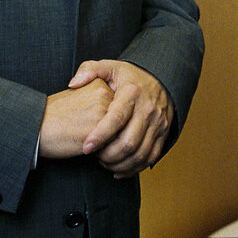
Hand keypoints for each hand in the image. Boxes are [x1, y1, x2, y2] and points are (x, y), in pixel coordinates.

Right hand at [38, 78, 114, 159]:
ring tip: (83, 134)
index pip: (118, 108)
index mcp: (100, 83)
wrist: (36, 125)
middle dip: (108, 130)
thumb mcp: (79, 96)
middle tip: (83, 127)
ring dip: (106, 141)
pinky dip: (101, 150)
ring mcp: (103, 111)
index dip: (102, 120)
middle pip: (121, 121)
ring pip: (119, 134)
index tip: (83, 117)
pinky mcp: (98, 129)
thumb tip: (121, 119)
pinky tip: (83, 143)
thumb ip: (101, 101)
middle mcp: (105, 94)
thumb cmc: (56, 115)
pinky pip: (112, 146)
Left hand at [70, 60, 173, 178]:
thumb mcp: (110, 67)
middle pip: (129, 142)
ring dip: (120, 164)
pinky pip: (150, 157)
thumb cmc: (130, 76)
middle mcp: (148, 109)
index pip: (116, 118)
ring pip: (140, 154)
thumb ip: (89, 71)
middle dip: (108, 155)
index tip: (86, 147)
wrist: (161, 79)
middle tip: (94, 156)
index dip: (100, 135)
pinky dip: (134, 168)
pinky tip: (118, 169)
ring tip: (104, 162)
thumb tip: (73, 84)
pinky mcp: (163, 134)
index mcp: (132, 93)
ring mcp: (158, 123)